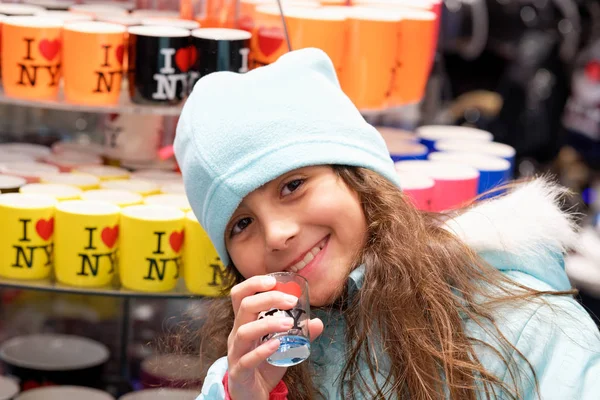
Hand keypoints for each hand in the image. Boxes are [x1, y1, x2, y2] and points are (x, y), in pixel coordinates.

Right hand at [226, 275, 323, 399]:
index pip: (240, 295)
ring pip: (243, 331)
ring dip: (267, 324)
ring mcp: (236, 353)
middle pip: (244, 307)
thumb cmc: (263, 366)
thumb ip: (298, 334)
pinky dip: (262, 351)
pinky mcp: (239, 372)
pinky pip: (246, 359)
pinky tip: (276, 345)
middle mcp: (237, 334)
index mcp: (244, 323)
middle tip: (291, 301)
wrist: (251, 396)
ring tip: (288, 324)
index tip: (274, 281)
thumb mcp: (283, 347)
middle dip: (268, 299)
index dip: (253, 284)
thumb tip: (317, 322)